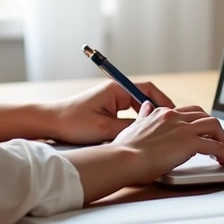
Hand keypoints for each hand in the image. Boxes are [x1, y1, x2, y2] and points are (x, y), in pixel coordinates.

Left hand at [44, 81, 175, 144]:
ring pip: (137, 107)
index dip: (163, 101)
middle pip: (145, 97)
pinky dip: (137, 122)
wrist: (50, 122)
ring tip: (160, 131)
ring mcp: (111, 100)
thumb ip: (129, 128)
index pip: (148, 90)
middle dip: (159, 110)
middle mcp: (115, 92)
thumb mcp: (104, 128)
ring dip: (148, 117)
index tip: (173, 114)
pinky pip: (128, 114)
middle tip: (171, 125)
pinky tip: (141, 134)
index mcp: (116, 89)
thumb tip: (149, 130)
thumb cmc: (72, 121)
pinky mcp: (106, 110)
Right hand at [112, 102, 223, 183]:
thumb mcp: (133, 127)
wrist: (125, 159)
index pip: (187, 112)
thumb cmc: (125, 149)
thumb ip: (144, 116)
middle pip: (204, 115)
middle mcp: (174, 117)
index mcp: (162, 113)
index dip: (198, 121)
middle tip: (217, 140)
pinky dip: (223, 152)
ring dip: (223, 138)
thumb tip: (147, 106)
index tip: (202, 133)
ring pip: (214, 125)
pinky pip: (215, 145)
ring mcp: (183, 129)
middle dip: (214, 127)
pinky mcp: (190, 143)